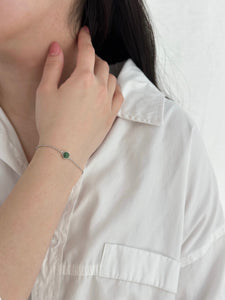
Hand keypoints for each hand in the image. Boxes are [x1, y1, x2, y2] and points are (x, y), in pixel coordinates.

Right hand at [35, 26, 123, 168]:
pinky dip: (115, 90)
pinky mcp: (111, 117)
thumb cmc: (51, 121)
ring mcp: (108, 103)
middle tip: (86, 61)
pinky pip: (120, 97)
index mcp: (83, 79)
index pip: (87, 52)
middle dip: (94, 59)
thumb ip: (52, 66)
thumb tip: (57, 47)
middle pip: (102, 65)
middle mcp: (100, 88)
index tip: (85, 33)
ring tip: (96, 77)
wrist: (64, 150)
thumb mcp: (45, 91)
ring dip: (105, 74)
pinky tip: (109, 92)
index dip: (85, 40)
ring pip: (113, 79)